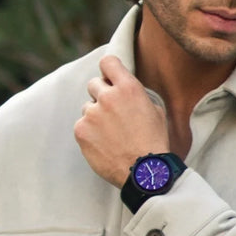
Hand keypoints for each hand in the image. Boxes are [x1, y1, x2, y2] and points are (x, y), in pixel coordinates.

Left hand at [74, 55, 169, 185]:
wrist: (144, 172)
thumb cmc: (154, 143)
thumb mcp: (155, 111)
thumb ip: (136, 96)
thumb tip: (125, 92)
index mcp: (129, 88)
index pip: (108, 62)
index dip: (108, 70)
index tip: (110, 79)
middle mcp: (108, 97)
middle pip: (94, 84)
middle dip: (102, 96)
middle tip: (112, 114)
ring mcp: (92, 114)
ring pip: (87, 108)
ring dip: (96, 117)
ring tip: (111, 135)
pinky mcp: (81, 131)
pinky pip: (81, 125)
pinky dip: (90, 134)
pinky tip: (104, 145)